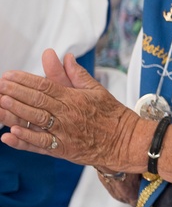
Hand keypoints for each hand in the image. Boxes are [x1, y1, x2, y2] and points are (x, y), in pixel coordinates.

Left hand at [0, 49, 139, 169]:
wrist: (124, 141)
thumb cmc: (110, 114)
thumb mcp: (96, 90)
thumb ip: (76, 74)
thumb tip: (65, 56)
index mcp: (75, 98)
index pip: (46, 86)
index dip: (26, 80)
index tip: (9, 75)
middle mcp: (67, 115)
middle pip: (37, 102)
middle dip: (15, 93)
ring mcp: (63, 133)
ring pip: (34, 122)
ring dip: (15, 113)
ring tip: (0, 104)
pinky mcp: (61, 149)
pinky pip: (39, 145)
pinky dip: (23, 141)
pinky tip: (8, 135)